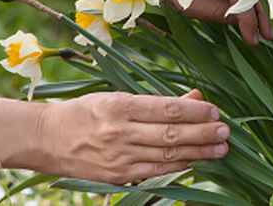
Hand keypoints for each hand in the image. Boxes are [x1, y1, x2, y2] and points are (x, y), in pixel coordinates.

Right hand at [35, 90, 228, 183]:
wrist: (46, 139)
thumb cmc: (85, 112)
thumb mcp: (117, 97)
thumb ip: (157, 100)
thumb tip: (195, 97)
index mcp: (119, 105)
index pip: (166, 108)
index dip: (194, 110)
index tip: (215, 110)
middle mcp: (119, 131)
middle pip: (170, 133)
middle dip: (202, 132)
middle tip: (225, 131)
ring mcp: (118, 156)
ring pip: (166, 154)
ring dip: (198, 152)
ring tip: (220, 148)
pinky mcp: (117, 175)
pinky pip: (155, 170)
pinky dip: (178, 166)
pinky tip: (196, 161)